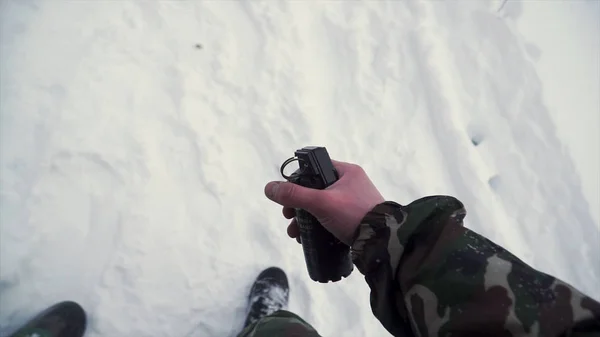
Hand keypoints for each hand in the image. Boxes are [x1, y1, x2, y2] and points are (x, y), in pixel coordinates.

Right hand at [264, 160, 384, 244]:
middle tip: (288, 216)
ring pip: (321, 207)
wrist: (382, 242)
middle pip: (314, 190)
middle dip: (297, 205)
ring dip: (304, 219)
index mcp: (346, 172)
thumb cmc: (354, 215)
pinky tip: (307, 238)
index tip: (287, 197)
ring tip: (294, 233)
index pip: (315, 169)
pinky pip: (330, 219)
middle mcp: (351, 184)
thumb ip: (294, 195)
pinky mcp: (354, 220)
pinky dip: (316, 227)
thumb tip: (269, 188)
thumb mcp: (321, 203)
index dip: (297, 181)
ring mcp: (353, 203)